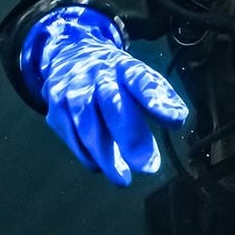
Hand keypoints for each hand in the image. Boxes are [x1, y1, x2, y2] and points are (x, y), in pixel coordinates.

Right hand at [21, 8, 187, 185]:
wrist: (69, 55)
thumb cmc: (113, 76)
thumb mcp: (135, 77)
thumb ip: (157, 98)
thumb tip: (179, 118)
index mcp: (123, 66)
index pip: (141, 80)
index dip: (158, 100)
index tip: (177, 120)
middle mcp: (97, 75)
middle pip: (113, 104)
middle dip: (130, 136)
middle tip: (148, 167)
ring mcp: (73, 91)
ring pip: (88, 125)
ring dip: (106, 155)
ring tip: (123, 179)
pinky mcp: (55, 109)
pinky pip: (72, 137)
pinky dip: (87, 154)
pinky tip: (100, 165)